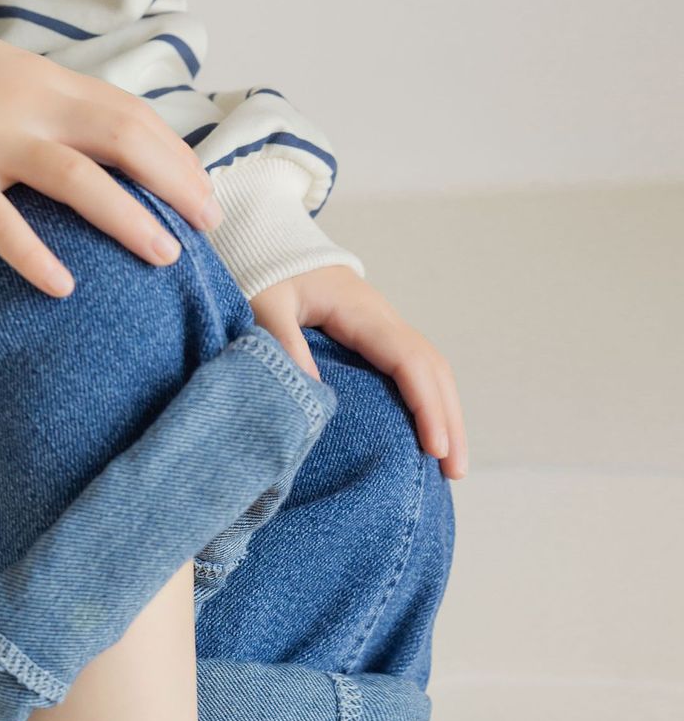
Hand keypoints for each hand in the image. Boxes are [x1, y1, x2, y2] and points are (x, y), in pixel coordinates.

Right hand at [0, 19, 222, 297]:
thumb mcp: (4, 76)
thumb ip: (55, 106)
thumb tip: (113, 144)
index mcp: (44, 79)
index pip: (129, 113)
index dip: (175, 155)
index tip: (205, 194)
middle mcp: (25, 104)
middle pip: (120, 138)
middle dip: (173, 183)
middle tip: (207, 226)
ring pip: (76, 178)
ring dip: (127, 218)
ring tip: (165, 256)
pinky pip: (0, 223)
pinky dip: (34, 255)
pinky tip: (65, 287)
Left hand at [250, 268, 468, 478]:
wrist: (271, 246)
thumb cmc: (267, 274)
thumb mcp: (265, 302)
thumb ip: (282, 342)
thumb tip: (313, 392)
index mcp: (363, 312)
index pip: (409, 361)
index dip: (426, 406)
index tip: (433, 449)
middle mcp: (383, 319)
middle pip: (433, 369)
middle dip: (449, 420)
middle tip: (455, 473)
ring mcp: (383, 328)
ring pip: (431, 372)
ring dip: (445, 416)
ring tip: (450, 468)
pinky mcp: (375, 340)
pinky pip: (412, 373)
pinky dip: (427, 405)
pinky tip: (426, 438)